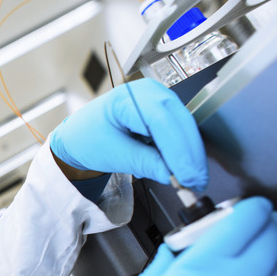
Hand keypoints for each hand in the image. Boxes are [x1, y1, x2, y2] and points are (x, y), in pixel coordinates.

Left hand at [50, 78, 207, 189]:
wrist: (80, 137)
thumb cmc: (89, 139)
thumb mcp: (114, 155)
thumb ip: (145, 163)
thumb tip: (172, 175)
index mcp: (127, 97)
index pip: (161, 122)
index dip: (178, 150)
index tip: (186, 176)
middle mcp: (147, 92)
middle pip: (179, 121)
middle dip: (190, 155)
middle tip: (196, 182)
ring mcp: (158, 99)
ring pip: (185, 125)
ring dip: (190, 154)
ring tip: (191, 180)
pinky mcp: (164, 111)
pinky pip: (181, 129)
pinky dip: (183, 150)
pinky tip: (181, 168)